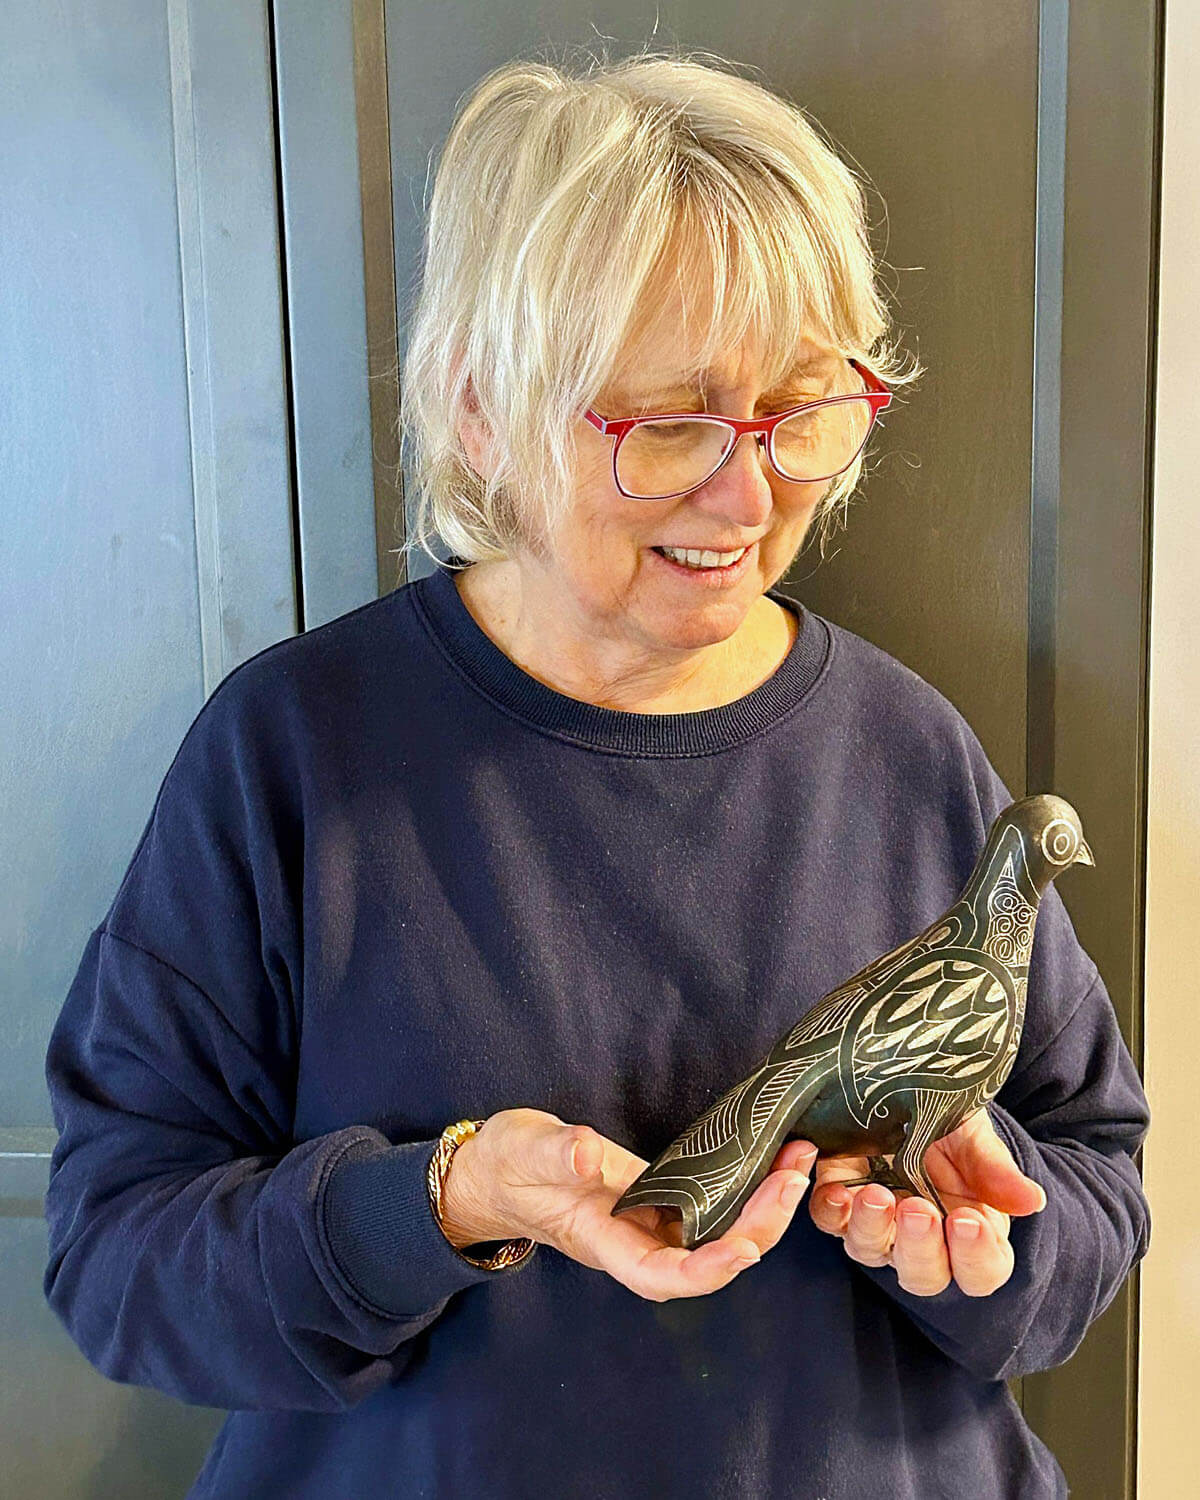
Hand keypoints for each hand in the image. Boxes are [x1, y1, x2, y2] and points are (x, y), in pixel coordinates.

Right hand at [441, 1107, 819, 1302]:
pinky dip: (744, 1189)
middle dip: (758, 1227)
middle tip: (793, 1176)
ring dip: (762, 1208)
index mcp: (603, 1240)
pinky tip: (768, 1160)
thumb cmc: (507, 1164)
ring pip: (717, 1235)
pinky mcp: (657, 1200)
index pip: (662, 1272)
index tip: (744, 1246)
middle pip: (707, 1259)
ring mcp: (649, 1223)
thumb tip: (585, 1157)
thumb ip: (555, 1155)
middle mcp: (634, 1240)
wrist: (493, 1172)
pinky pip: (710, 1208)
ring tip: (797, 1162)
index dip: (707, 1268)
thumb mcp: (525, 1150)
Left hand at [791, 1107, 1046, 1296]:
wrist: (899, 1085)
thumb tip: (1031, 1200)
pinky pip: (828, 1219)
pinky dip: (831, 1209)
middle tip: (919, 1211)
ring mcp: (877, 1225)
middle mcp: (922, 1239)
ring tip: (876, 1195)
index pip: (981, 1270)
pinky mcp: (837, 1201)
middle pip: (923, 1274)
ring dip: (872, 1229)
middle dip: (920, 1248)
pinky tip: (836, 1190)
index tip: (968, 1222)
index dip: (976, 1256)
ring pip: (870, 1251)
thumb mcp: (973, 1134)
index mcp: (971, 1230)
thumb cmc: (948, 1119)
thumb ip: (995, 1168)